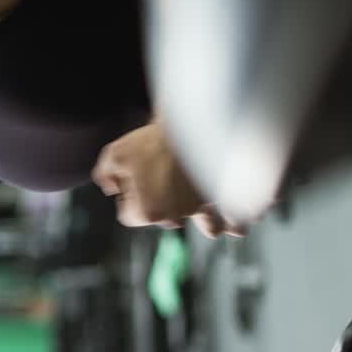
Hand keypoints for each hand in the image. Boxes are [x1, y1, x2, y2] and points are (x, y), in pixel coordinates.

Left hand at [92, 121, 248, 237]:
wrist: (193, 124)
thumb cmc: (152, 141)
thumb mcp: (114, 154)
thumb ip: (105, 175)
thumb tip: (110, 188)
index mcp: (147, 212)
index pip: (128, 214)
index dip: (126, 193)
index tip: (133, 173)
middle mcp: (176, 217)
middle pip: (166, 218)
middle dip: (163, 201)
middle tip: (163, 172)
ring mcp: (202, 209)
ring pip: (209, 227)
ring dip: (210, 222)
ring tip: (218, 219)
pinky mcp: (224, 197)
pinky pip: (236, 217)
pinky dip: (239, 219)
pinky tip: (246, 220)